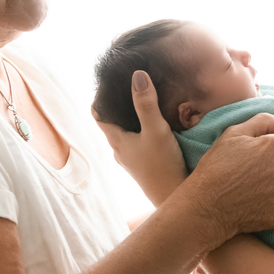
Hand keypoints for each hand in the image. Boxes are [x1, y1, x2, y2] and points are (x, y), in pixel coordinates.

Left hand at [92, 71, 186, 205]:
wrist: (175, 198)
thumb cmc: (163, 165)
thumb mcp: (156, 130)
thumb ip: (146, 104)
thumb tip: (137, 75)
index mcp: (116, 140)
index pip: (98, 113)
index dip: (100, 96)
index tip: (111, 80)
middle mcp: (119, 150)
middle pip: (112, 122)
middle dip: (118, 104)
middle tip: (130, 84)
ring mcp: (131, 159)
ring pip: (125, 133)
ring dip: (131, 117)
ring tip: (143, 99)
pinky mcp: (144, 165)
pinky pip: (137, 141)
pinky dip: (141, 129)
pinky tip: (155, 124)